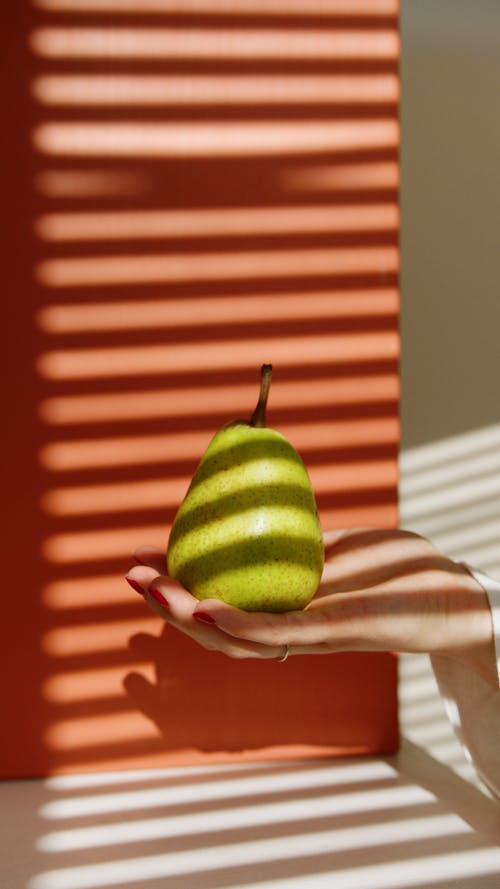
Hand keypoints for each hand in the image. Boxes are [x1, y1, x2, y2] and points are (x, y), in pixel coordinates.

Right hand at [125, 529, 496, 686]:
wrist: (460, 595)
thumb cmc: (402, 570)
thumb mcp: (342, 546)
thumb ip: (303, 542)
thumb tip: (262, 506)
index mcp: (289, 609)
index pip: (222, 604)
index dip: (180, 587)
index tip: (145, 558)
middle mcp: (293, 630)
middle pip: (217, 628)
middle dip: (169, 605)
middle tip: (132, 575)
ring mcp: (313, 636)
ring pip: (237, 636)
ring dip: (188, 615)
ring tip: (154, 589)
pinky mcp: (339, 633)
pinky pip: (280, 632)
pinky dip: (237, 624)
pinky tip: (204, 606)